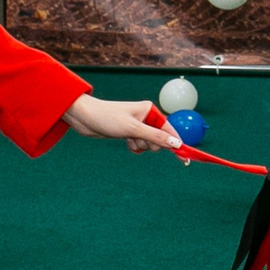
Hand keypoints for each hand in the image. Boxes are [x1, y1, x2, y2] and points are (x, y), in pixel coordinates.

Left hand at [63, 94, 180, 152]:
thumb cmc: (108, 118)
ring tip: (129, 140)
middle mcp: (146, 117)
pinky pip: (139, 144)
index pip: (169, 130)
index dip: (176, 143)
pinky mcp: (129, 132)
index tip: (184, 158)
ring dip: (141, 146)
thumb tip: (176, 144)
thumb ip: (156, 137)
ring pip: (149, 143)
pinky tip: (126, 143)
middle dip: (151, 144)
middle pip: (160, 138)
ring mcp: (138, 125)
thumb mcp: (134, 129)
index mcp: (150, 110)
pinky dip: (135, 147)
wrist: (85, 118)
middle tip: (139, 141)